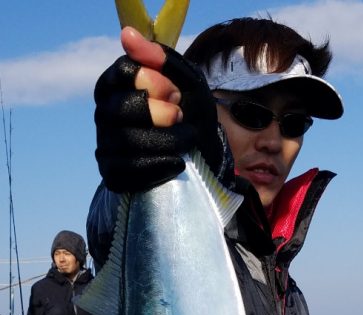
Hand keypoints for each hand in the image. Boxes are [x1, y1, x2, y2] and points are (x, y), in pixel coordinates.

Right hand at [94, 26, 223, 192]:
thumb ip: (162, 59)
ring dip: (165, 141)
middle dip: (159, 115)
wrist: (200, 155)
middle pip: (120, 109)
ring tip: (185, 141)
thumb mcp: (187, 81)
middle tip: (180, 117)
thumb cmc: (190, 113)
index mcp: (116, 84)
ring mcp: (105, 144)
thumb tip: (127, 35)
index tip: (176, 93)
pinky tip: (177, 163)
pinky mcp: (112, 174)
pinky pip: (128, 170)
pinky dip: (158, 166)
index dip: (153, 82)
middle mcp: (103, 113)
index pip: (123, 74)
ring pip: (126, 142)